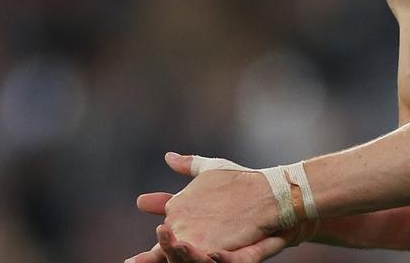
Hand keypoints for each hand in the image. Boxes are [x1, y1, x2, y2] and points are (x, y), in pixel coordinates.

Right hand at [125, 152, 288, 261]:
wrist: (280, 198)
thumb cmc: (244, 188)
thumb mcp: (213, 175)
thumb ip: (190, 170)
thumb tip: (167, 157)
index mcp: (193, 232)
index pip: (166, 246)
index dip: (150, 253)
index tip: (129, 261)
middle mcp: (206, 247)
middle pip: (179, 256)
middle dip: (167, 251)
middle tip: (162, 233)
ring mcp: (226, 252)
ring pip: (200, 262)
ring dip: (188, 256)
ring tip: (179, 244)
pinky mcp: (247, 255)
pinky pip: (234, 262)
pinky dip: (224, 260)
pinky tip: (214, 254)